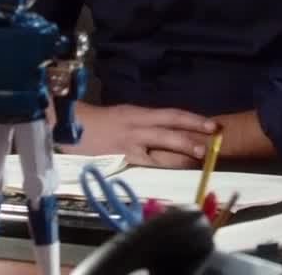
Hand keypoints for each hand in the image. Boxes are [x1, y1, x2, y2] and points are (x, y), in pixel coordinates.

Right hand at [58, 102, 217, 167]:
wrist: (69, 127)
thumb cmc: (98, 123)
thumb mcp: (124, 116)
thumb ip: (145, 122)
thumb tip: (171, 130)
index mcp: (138, 112)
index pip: (171, 114)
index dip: (192, 118)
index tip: (212, 124)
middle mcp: (137, 125)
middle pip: (169, 127)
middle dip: (192, 132)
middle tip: (212, 139)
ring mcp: (129, 142)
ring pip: (160, 147)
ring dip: (181, 152)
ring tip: (199, 156)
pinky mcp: (121, 157)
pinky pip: (145, 162)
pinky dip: (161, 165)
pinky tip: (173, 169)